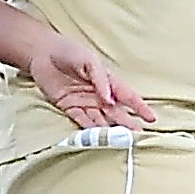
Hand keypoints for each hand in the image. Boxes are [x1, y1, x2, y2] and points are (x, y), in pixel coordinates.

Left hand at [28, 35, 156, 131]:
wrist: (43, 53)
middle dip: (127, 125)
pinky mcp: (69, 108)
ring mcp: (85, 103)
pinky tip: (97, 138)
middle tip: (137, 137)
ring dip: (109, 131)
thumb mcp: (89, 60)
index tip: (152, 119)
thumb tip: (110, 101)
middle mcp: (99, 95)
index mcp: (108, 81)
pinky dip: (89, 130)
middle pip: (116, 113)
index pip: (128, 96)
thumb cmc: (69, 52)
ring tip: (119, 142)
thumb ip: (100, 80)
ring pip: (100, 120)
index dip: (140, 107)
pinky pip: (82, 121)